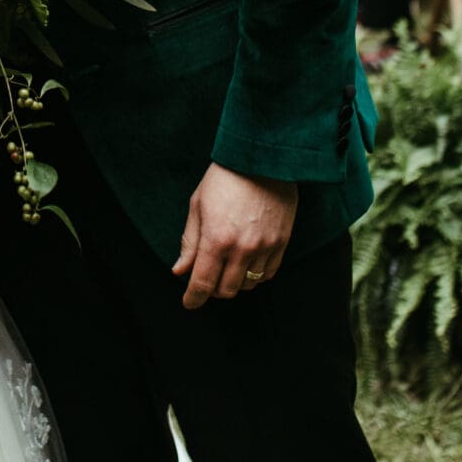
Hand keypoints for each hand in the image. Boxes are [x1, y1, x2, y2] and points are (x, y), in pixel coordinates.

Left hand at [173, 164, 298, 309]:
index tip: (189, 302)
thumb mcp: (198, 206)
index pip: (202, 284)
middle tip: (207, 277)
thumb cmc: (224, 179)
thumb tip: (180, 271)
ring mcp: (265, 247)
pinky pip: (268, 274)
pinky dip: (255, 275)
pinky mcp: (282, 243)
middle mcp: (241, 249)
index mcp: (216, 239)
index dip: (193, 298)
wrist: (262, 159)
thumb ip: (190, 242)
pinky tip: (247, 263)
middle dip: (212, 289)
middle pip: (226, 290)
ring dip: (234, 282)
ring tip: (228, 266)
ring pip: (248, 285)